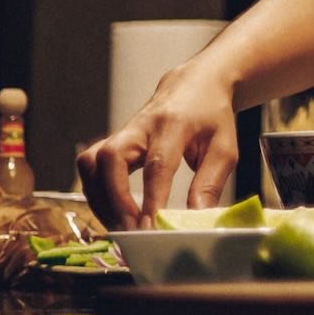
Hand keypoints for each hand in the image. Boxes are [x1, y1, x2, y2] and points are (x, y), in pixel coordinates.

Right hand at [76, 67, 237, 228]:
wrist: (196, 85)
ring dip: (101, 199)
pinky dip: (95, 191)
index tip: (152, 227)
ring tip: (122, 226)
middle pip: (112, 158)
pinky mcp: (112, 140)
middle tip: (133, 229)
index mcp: (174, 124)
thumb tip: (196, 218)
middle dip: (116, 198)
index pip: (157, 164)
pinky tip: (113, 211)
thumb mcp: (224, 148)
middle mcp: (141, 126)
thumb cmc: (212, 118)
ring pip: (93, 163)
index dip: (152, 198)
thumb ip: (210, 183)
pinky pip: (90, 166)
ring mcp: (122, 131)